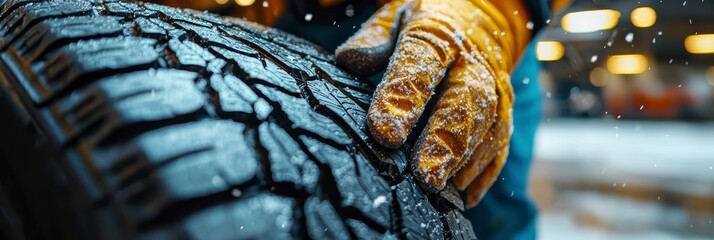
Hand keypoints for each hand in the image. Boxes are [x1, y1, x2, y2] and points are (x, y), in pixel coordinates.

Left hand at [335, 0, 529, 206]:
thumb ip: (373, 39)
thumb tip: (349, 60)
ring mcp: (495, 88)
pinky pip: (501, 142)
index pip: (420, 66)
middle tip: (424, 176)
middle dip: (445, 141)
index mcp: (439, 34)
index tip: (385, 132)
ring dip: (465, 160)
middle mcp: (473, 62)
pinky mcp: (505, 111)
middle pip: (464, 102)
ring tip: (440, 189)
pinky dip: (486, 171)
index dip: (402, 100)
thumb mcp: (395, 16)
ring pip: (487, 126)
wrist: (481, 15)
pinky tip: (466, 196)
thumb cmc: (425, 21)